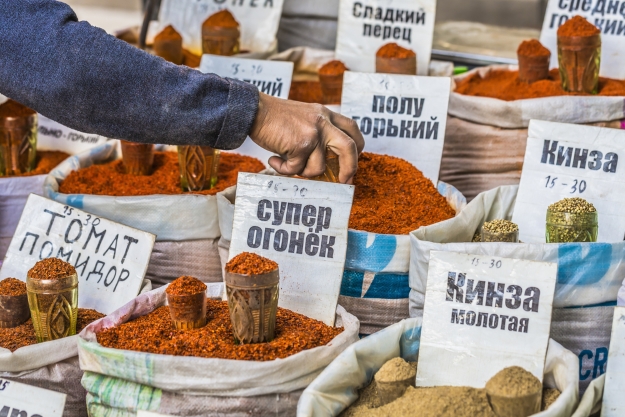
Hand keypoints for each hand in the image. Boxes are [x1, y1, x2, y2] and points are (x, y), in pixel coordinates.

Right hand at [249, 93, 364, 183]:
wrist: (254, 110)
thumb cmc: (275, 118)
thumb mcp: (304, 118)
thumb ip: (318, 133)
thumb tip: (327, 163)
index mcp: (326, 114)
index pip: (352, 130)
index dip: (357, 149)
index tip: (351, 163)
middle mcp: (323, 122)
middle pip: (349, 148)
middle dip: (350, 168)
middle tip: (344, 181)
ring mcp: (312, 134)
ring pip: (318, 168)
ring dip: (301, 171)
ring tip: (286, 162)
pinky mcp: (300, 145)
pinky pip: (296, 170)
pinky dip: (283, 169)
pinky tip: (274, 160)